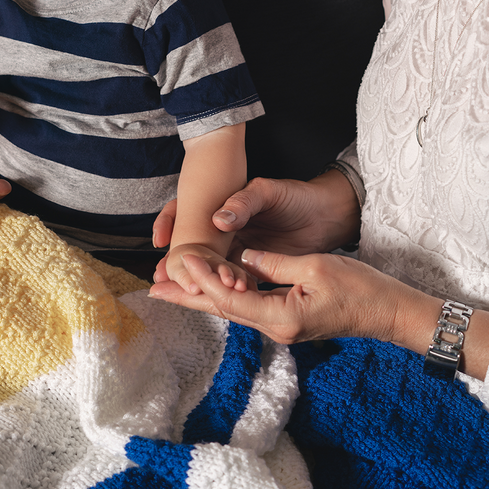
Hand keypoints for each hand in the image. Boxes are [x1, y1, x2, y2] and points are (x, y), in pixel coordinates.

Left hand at [150, 249, 413, 346]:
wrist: (389, 312)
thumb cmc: (361, 288)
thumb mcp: (316, 267)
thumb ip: (274, 264)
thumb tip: (243, 258)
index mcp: (281, 317)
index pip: (230, 299)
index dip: (203, 280)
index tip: (181, 261)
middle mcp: (275, 328)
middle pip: (222, 310)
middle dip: (187, 299)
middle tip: (154, 290)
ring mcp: (279, 327)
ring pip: (231, 310)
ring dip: (201, 298)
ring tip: (171, 289)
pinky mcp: (285, 320)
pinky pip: (246, 308)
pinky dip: (224, 297)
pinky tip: (209, 289)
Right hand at [152, 174, 359, 282]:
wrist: (327, 216)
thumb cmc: (297, 196)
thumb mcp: (268, 192)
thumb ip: (243, 203)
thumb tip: (218, 219)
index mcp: (221, 207)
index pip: (184, 213)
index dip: (168, 224)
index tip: (161, 239)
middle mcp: (223, 230)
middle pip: (191, 245)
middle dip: (176, 262)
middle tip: (163, 276)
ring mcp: (236, 250)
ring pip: (209, 266)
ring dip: (197, 278)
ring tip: (186, 290)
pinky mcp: (252, 268)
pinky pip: (233, 279)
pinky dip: (225, 288)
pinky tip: (220, 296)